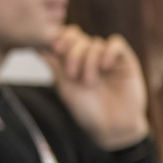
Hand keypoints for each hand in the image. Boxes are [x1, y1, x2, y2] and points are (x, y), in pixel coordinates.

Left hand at [43, 27, 151, 151]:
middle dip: (73, 52)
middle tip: (72, 74)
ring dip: (89, 60)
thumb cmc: (87, 111)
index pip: (65, 37)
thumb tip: (37, 46)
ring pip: (95, 42)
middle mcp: (89, 57)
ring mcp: (107, 57)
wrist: (113, 126)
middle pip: (79, 36)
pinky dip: (109, 51)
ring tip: (90, 83)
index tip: (56, 50)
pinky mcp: (125, 60)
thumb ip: (55, 66)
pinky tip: (105, 66)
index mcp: (72, 61)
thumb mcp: (66, 88)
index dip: (60, 39)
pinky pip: (116, 43)